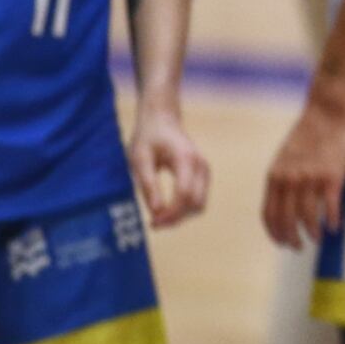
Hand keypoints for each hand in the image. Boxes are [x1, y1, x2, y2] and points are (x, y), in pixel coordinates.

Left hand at [127, 100, 209, 228]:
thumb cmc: (148, 137)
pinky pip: (198, 199)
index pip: (185, 194)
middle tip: (153, 224)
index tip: (152, 223)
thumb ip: (148, 184)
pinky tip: (166, 209)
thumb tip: (156, 212)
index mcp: (186, 158)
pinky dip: (184, 209)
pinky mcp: (203, 175)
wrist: (162, 119)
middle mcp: (201, 165)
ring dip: (181, 216)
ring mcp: (205, 170)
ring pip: (200, 204)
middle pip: (196, 203)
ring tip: (158, 218)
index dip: (170, 213)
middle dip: (176, 218)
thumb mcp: (140, 159)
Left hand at [262, 94, 344, 249]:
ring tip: (317, 238)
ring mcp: (310, 179)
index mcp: (275, 176)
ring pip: (307, 218)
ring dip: (312, 233)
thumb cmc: (309, 133)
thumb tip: (285, 203)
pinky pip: (330, 208)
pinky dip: (332, 222)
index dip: (274, 233)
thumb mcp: (286, 157)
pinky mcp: (331, 177)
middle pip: (286, 221)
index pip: (269, 214)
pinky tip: (335, 226)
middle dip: (291, 239)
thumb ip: (283, 178)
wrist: (328, 112)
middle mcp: (290, 180)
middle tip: (298, 247)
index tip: (282, 242)